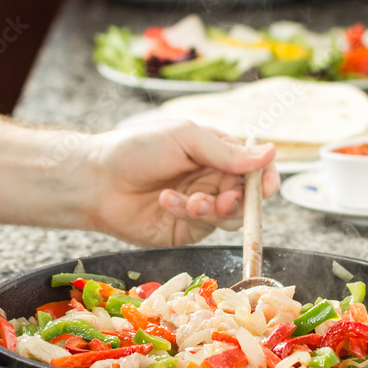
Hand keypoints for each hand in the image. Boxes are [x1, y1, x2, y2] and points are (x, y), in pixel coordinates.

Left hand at [82, 120, 279, 245]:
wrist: (97, 179)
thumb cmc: (138, 148)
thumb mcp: (185, 138)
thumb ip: (226, 151)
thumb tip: (270, 153)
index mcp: (216, 152)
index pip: (256, 167)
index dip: (266, 178)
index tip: (266, 187)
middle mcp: (213, 179)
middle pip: (248, 196)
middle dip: (239, 199)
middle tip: (222, 200)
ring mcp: (201, 206)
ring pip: (230, 216)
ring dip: (214, 208)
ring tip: (191, 201)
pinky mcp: (186, 229)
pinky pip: (203, 227)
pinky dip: (188, 214)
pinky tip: (167, 200)